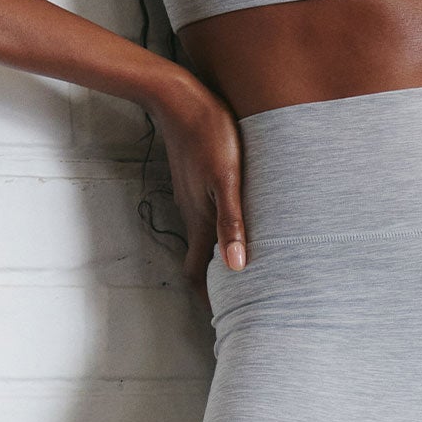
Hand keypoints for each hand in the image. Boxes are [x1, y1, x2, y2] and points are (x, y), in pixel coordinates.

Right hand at [144, 71, 248, 305]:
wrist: (179, 100)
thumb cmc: (209, 135)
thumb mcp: (227, 179)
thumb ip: (232, 222)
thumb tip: (237, 267)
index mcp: (200, 221)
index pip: (198, 274)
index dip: (207, 300)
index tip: (221, 321)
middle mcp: (193, 215)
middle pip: (202, 262)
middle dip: (216, 286)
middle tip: (238, 304)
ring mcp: (193, 199)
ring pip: (205, 240)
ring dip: (219, 259)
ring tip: (243, 273)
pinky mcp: (198, 183)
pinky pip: (208, 219)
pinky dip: (220, 235)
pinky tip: (237, 229)